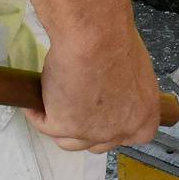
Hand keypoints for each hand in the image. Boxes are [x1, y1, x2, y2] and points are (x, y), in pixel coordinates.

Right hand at [27, 29, 161, 152]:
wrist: (95, 36)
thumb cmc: (117, 42)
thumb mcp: (133, 74)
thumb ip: (125, 94)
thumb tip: (110, 94)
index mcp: (144, 120)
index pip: (126, 138)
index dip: (109, 127)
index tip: (98, 114)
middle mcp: (121, 133)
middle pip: (97, 143)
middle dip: (85, 127)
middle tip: (74, 105)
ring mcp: (91, 133)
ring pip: (69, 141)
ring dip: (60, 125)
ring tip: (53, 103)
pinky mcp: (64, 127)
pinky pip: (43, 124)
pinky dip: (36, 113)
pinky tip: (34, 101)